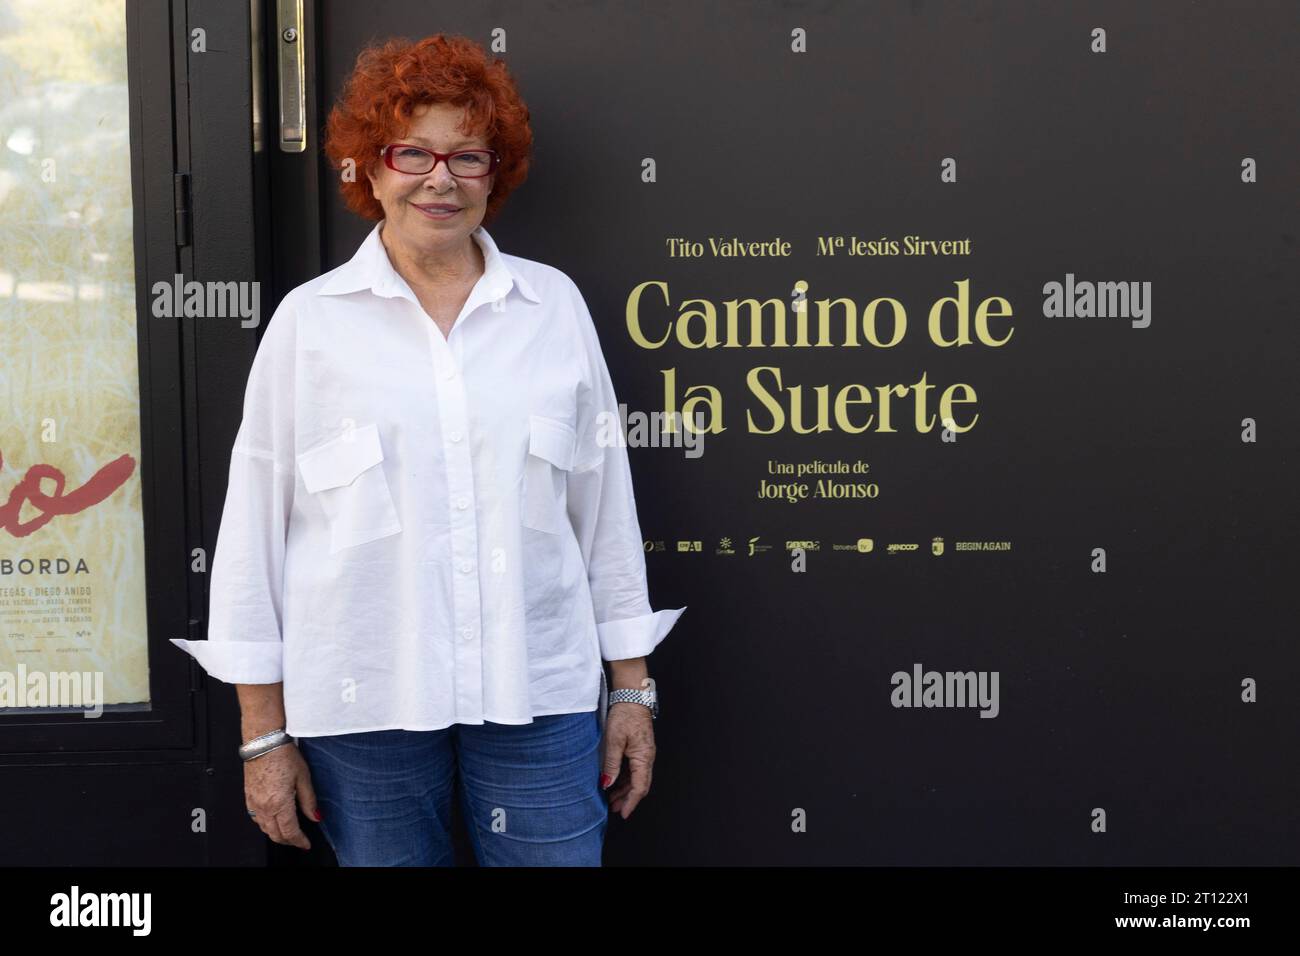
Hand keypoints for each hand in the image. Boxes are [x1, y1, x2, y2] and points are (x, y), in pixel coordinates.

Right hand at [244, 742, 319, 849]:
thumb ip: (309, 800)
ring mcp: (254, 803)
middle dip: (289, 841)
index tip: (306, 844)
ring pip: (264, 829)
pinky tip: (272, 820)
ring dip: (277, 834)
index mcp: (280, 803)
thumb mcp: (304, 777)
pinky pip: (255, 819)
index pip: (290, 832)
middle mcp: (264, 806)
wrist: (263, 742)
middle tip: (299, 841)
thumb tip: (316, 816)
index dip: (299, 841)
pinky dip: (265, 825)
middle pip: (275, 834)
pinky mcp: (248, 797)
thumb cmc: (283, 755)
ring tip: (288, 833)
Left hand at [600, 702, 655, 818]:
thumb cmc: (625, 716)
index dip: (631, 802)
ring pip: (637, 777)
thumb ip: (611, 764)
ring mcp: (644, 753)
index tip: (623, 814)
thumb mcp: (614, 741)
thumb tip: (607, 784)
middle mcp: (647, 758)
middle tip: (615, 809)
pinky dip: (625, 778)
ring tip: (612, 799)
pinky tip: (615, 781)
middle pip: (640, 785)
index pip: (639, 787)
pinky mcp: (640, 748)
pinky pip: (634, 768)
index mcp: (644, 758)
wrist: (632, 696)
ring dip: (625, 789)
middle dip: (628, 799)